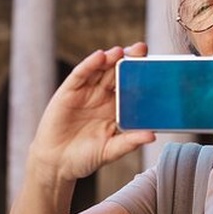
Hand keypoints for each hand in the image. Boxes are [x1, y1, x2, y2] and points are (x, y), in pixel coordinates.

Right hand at [29, 43, 155, 181]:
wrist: (57, 164)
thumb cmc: (85, 157)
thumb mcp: (111, 150)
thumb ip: (130, 142)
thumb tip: (152, 136)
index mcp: (116, 108)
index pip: (131, 86)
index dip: (141, 75)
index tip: (155, 65)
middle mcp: (102, 96)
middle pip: (118, 72)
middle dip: (129, 59)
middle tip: (141, 49)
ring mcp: (86, 92)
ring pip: (100, 69)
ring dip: (110, 58)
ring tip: (121, 51)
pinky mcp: (69, 92)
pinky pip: (80, 75)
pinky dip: (89, 64)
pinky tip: (99, 56)